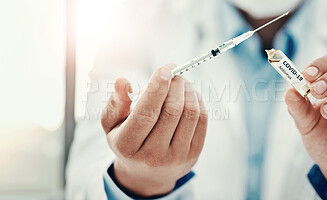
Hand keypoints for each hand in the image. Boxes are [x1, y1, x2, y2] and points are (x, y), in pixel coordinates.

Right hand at [101, 64, 207, 196]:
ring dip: (188, 90)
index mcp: (127, 146)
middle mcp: (152, 155)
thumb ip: (115, 102)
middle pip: (172, 111)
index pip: (146, 113)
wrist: (146, 174)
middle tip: (174, 72)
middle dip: (175, 84)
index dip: (157, 87)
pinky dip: (197, 101)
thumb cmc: (127, 140)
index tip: (165, 68)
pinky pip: (201, 121)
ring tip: (181, 81)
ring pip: (190, 114)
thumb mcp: (112, 124)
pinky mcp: (193, 154)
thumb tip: (123, 81)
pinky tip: (189, 94)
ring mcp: (175, 157)